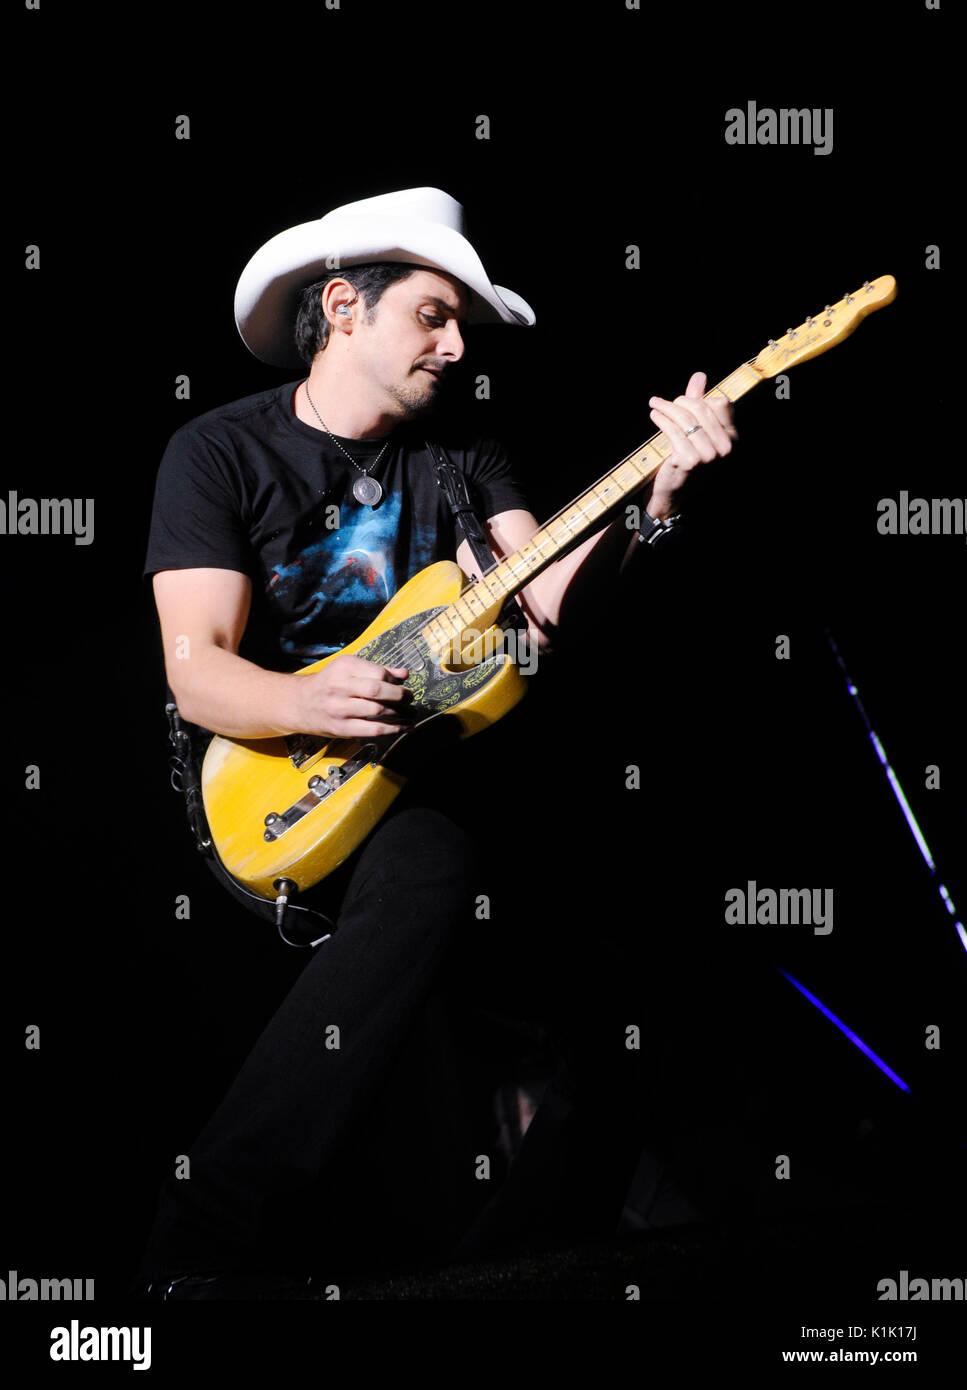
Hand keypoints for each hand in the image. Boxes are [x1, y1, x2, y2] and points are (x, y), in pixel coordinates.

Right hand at [293, 653, 411, 737]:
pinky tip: (403, 727)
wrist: (299, 703)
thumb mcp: (347, 669)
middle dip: (400, 696)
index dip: (394, 680)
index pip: (378, 672)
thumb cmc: (327, 684)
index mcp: (343, 667)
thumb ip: (376, 670)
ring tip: (410, 713)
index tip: (400, 684)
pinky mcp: (342, 728)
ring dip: (399, 713)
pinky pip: (373, 729)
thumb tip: (404, 674)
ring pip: (377, 710)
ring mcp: (339, 708)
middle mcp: (339, 686)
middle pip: (377, 690)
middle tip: (409, 698)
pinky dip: (393, 729)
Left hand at [647, 371, 736, 517]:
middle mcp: (725, 447)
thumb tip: (699, 376)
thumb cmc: (688, 461)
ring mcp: (709, 455)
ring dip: (666, 408)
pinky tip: (655, 416)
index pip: (721, 404)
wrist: (676, 495)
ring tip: (655, 405)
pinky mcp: (690, 461)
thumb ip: (700, 403)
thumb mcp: (698, 432)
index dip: (700, 399)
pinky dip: (662, 420)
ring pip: (685, 418)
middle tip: (663, 402)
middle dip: (679, 401)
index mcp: (733, 438)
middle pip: (701, 408)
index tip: (683, 401)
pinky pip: (674, 431)